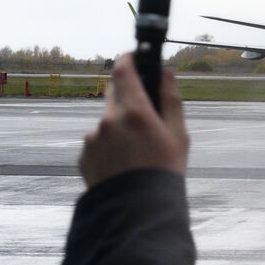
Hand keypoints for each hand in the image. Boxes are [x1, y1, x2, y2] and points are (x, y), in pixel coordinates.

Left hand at [78, 54, 189, 188]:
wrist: (139, 208)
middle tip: (145, 112)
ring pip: (107, 119)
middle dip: (129, 95)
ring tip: (138, 150)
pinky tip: (125, 162)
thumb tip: (166, 73)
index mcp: (135, 112)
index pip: (124, 71)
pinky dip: (110, 144)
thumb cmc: (165, 171)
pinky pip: (99, 140)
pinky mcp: (85, 154)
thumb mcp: (179, 135)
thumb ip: (171, 100)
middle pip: (114, 93)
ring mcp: (94, 137)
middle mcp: (109, 120)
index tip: (135, 56)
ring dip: (120, 124)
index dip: (129, 59)